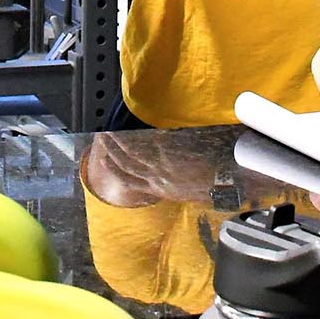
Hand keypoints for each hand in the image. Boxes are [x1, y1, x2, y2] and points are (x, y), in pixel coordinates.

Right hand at [82, 133, 210, 206]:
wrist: (218, 188)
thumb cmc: (203, 191)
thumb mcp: (179, 192)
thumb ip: (166, 183)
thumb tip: (159, 174)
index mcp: (156, 189)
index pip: (128, 179)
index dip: (114, 170)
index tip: (102, 159)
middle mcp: (155, 180)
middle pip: (126, 165)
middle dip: (112, 151)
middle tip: (101, 138)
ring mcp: (162, 169)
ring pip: (135, 156)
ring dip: (121, 143)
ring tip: (111, 132)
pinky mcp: (172, 159)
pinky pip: (156, 146)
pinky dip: (149, 136)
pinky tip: (141, 126)